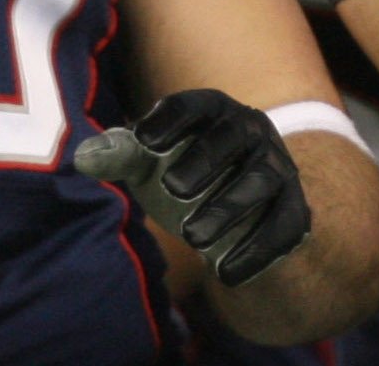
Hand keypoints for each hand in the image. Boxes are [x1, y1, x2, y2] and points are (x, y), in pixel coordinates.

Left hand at [75, 91, 312, 286]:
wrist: (238, 220)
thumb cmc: (182, 175)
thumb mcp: (149, 163)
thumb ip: (119, 155)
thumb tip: (82, 158)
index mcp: (214, 109)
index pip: (193, 105)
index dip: (170, 120)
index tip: (143, 142)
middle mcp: (252, 131)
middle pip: (231, 137)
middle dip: (203, 161)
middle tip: (171, 189)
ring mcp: (279, 169)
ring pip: (260, 182)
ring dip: (227, 208)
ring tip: (191, 238)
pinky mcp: (295, 211)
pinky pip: (282, 228)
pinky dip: (255, 251)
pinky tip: (225, 273)